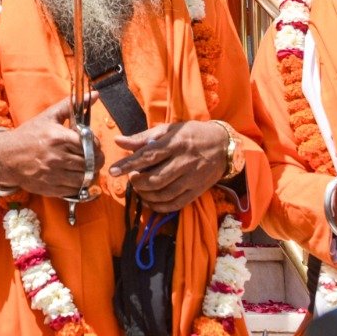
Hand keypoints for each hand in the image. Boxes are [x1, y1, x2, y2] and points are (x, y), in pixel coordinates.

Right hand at [0, 94, 97, 197]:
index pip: (90, 144)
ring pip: (85, 178)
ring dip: (90, 173)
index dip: (96, 144)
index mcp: (58, 137)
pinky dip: (79, 184)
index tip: (93, 144)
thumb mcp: (49, 117)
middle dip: (96, 159)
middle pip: (90, 162)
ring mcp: (54, 174)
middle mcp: (57, 157)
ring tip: (87, 167)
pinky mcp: (51, 188)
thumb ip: (72, 105)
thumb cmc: (29, 135)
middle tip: (94, 157)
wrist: (7, 157)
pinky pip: (75, 189)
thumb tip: (95, 95)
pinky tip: (75, 176)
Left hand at [109, 121, 228, 212]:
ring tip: (139, 187)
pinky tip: (150, 200)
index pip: (148, 155)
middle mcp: (184, 161)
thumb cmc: (191, 134)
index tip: (113, 171)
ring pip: (164, 193)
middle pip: (155, 179)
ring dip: (146, 194)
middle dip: (137, 182)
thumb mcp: (168, 130)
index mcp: (175, 143)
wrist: (223, 146)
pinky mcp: (197, 191)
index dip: (128, 164)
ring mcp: (192, 178)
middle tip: (132, 177)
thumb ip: (142, 138)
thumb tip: (118, 141)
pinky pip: (176, 204)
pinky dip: (159, 206)